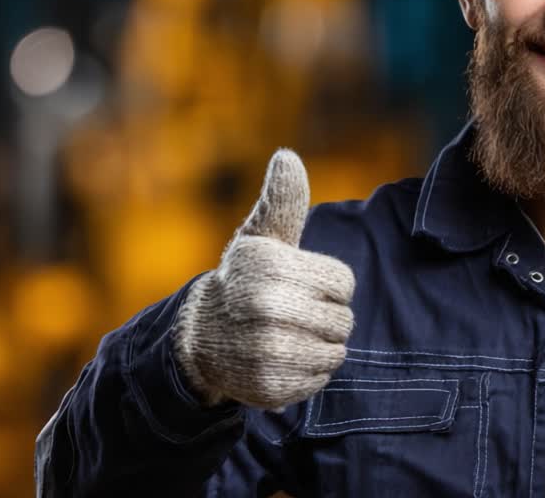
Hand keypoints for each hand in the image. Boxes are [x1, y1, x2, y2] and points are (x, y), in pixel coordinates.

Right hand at [172, 149, 355, 408]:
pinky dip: (310, 373)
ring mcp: (266, 351)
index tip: (300, 284)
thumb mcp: (262, 236)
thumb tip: (287, 156)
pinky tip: (283, 360)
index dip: (328, 286)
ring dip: (322, 346)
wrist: (201, 335)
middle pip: (343, 320)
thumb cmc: (245, 279)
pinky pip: (320, 381)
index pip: (343, 285)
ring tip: (290, 335)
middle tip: (294, 313)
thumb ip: (283, 199)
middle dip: (326, 316)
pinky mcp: (269, 387)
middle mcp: (266, 309)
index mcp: (272, 268)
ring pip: (336, 352)